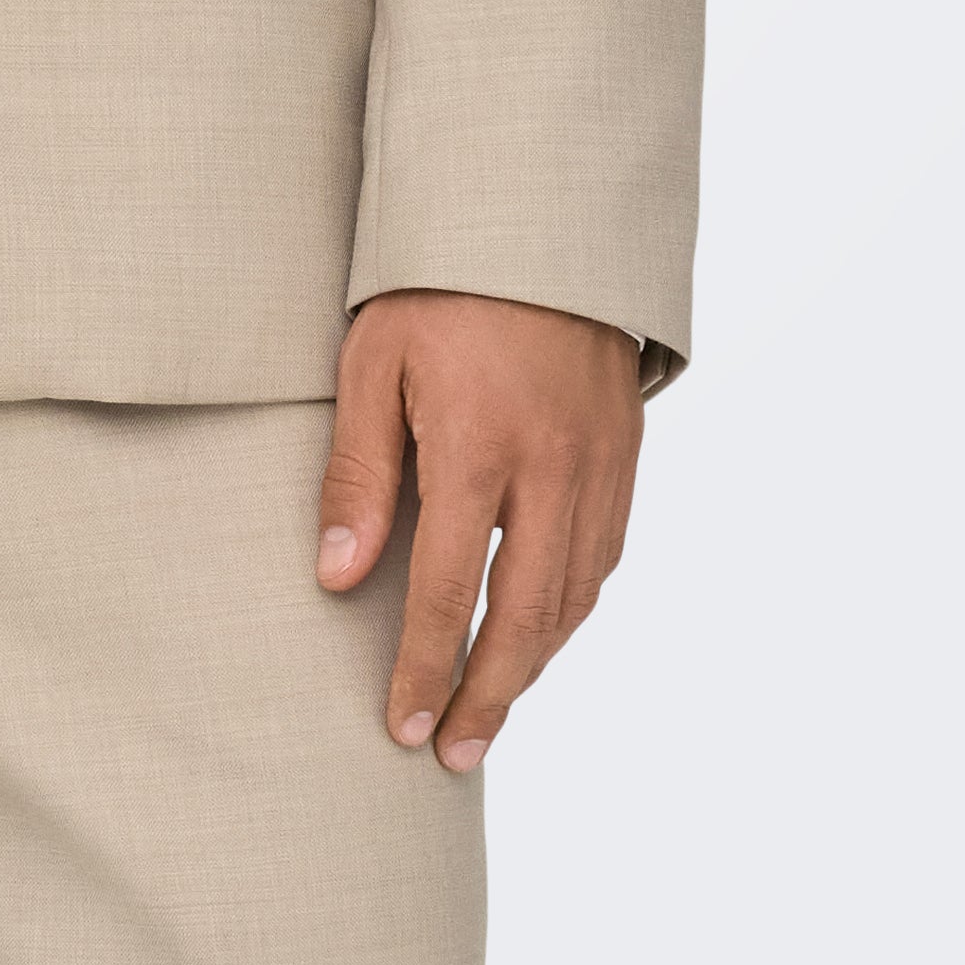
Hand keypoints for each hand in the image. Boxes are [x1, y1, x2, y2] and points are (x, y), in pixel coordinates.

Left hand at [314, 289, 641, 770]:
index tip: (402, 726)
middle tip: (453, 754)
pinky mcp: (625, 447)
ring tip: (493, 710)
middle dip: (489, 696)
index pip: (450, 594)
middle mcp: (552, 468)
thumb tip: (339, 578)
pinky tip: (545, 631)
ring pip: (576, 595)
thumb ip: (359, 472)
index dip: (426, 670)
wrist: (535, 210)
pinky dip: (575, 607)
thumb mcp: (371, 360)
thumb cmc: (434, 282)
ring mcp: (599, 461)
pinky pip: (607, 552)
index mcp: (480, 447)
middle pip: (526, 617)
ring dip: (535, 664)